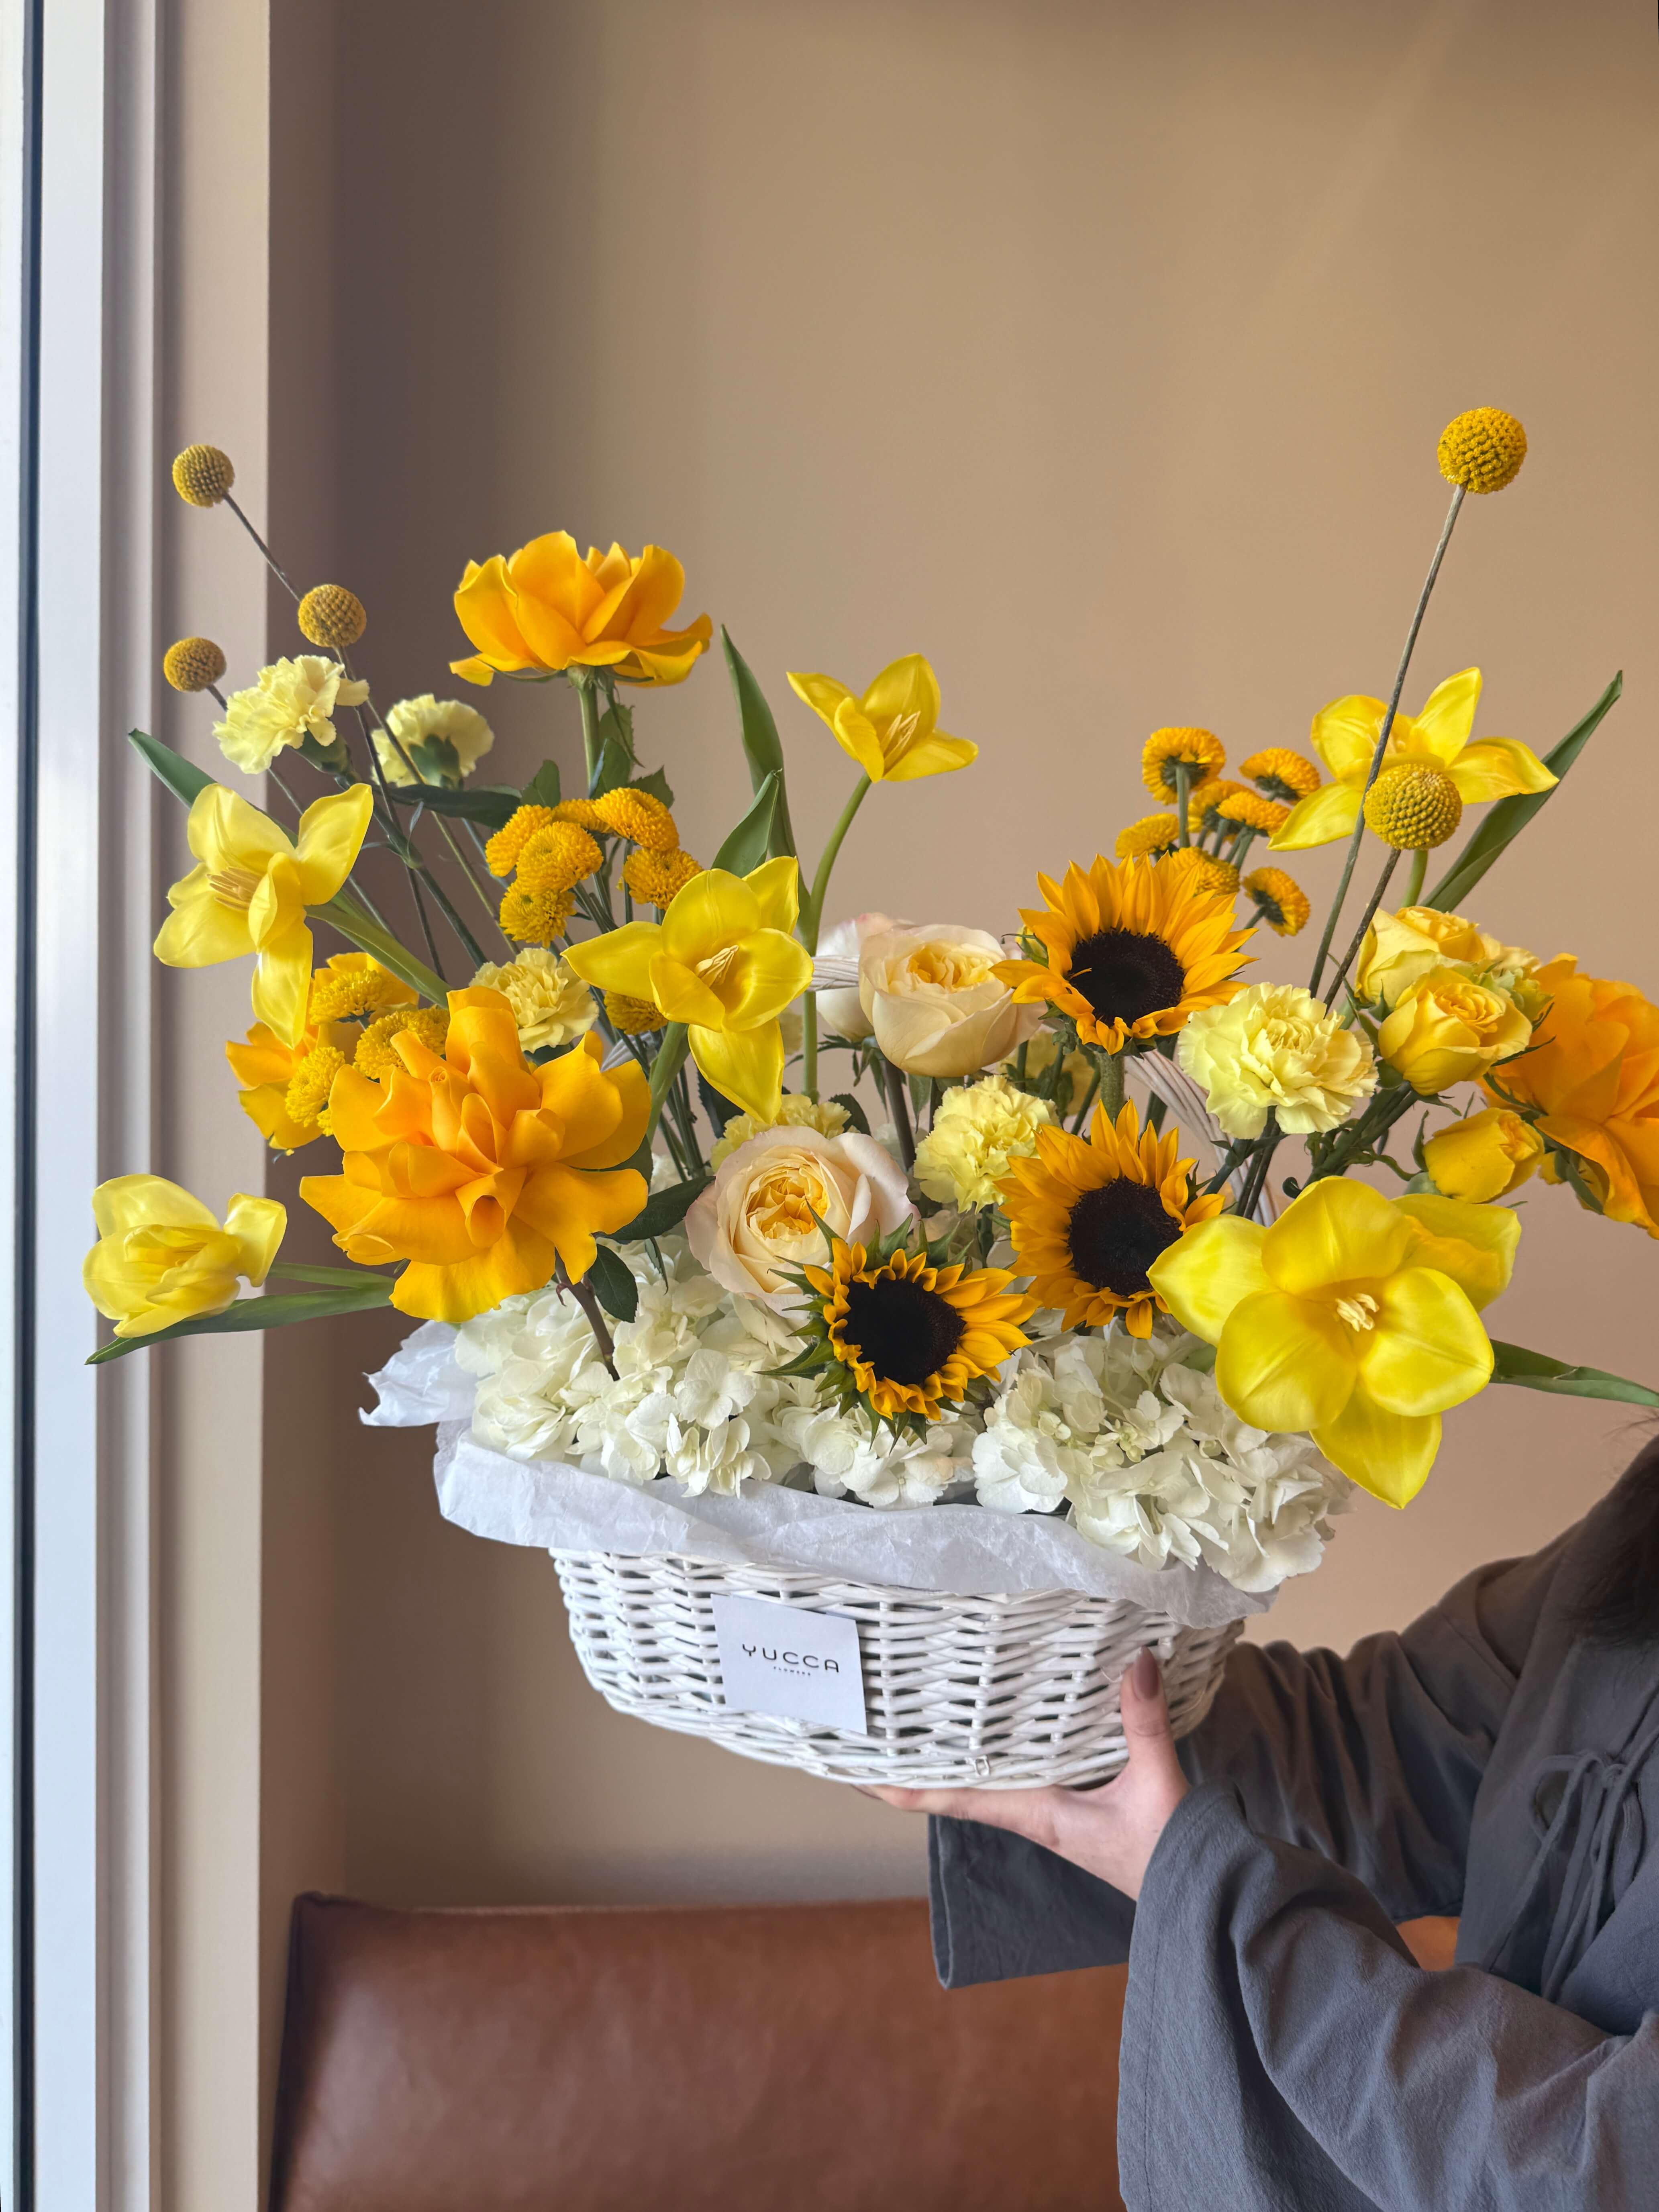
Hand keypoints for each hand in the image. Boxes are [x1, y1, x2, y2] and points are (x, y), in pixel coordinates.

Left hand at [862, 1647, 1188, 1899]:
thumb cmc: (1171, 1852)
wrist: (1204, 1894)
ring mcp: (1051, 1811)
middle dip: (915, 1763)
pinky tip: (990, 1730)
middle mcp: (1034, 1813)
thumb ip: (1144, 1724)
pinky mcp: (1074, 1804)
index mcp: (1038, 1814)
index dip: (905, 1786)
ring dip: (951, 1756)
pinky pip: (1020, 1774)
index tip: (856, 1770)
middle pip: (959, 1787)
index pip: (957, 1798)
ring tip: (914, 1723)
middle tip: (873, 1729)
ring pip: (987, 1780)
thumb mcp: (1156, 1787)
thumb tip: (1136, 1660)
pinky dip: (995, 1752)